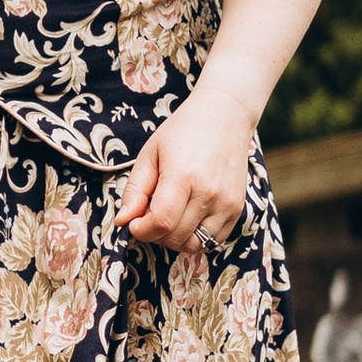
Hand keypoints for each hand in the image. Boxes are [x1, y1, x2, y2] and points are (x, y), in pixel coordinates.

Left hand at [118, 79, 254, 252]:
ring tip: (168, 218)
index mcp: (183, 176)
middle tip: (148, 215)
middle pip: (175, 237)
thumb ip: (135, 190)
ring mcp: (227, 203)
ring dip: (175, 239)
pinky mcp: (238, 208)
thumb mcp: (150, 154)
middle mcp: (209, 192)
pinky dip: (196, 237)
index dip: (141, 230)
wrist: (225, 117)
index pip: (161, 222)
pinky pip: (213, 240)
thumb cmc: (182, 132)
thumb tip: (123, 221)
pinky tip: (186, 218)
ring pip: (195, 245)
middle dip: (154, 234)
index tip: (134, 223)